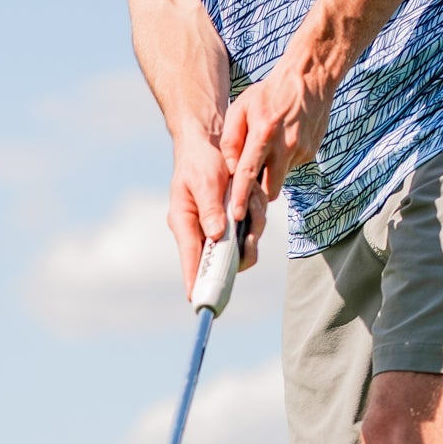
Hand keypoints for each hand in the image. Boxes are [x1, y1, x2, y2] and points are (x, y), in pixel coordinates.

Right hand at [167, 133, 266, 294]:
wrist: (211, 143)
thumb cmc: (199, 160)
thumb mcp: (204, 180)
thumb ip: (210, 207)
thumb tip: (215, 235)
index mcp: (185, 223)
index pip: (190, 258)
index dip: (194, 280)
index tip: (197, 300)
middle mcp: (201, 232)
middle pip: (223, 261)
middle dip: (241, 249)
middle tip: (251, 236)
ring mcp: (218, 229)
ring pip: (243, 246)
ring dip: (253, 225)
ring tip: (251, 195)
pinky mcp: (234, 223)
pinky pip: (252, 231)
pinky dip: (258, 216)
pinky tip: (254, 193)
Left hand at [220, 50, 335, 224]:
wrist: (309, 78)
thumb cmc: (270, 92)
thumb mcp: (241, 108)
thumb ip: (231, 139)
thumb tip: (230, 168)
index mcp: (264, 133)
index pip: (250, 173)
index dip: (242, 197)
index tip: (236, 216)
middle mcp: (285, 145)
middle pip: (270, 190)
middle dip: (258, 194)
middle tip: (248, 185)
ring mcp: (302, 151)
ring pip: (281, 180)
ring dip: (270, 176)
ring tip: (266, 153)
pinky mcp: (310, 153)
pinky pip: (292, 168)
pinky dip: (282, 163)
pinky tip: (281, 143)